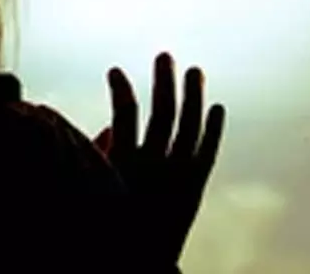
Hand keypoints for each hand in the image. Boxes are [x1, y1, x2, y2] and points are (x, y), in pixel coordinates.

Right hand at [94, 53, 224, 265]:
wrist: (138, 266)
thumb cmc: (107, 226)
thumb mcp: (92, 191)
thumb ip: (97, 157)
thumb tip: (106, 127)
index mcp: (123, 165)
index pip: (124, 113)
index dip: (120, 87)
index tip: (113, 69)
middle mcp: (154, 168)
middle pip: (164, 112)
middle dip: (164, 81)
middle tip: (165, 55)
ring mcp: (179, 179)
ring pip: (191, 127)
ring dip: (194, 95)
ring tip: (195, 71)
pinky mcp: (195, 191)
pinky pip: (208, 152)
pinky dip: (214, 129)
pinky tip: (217, 107)